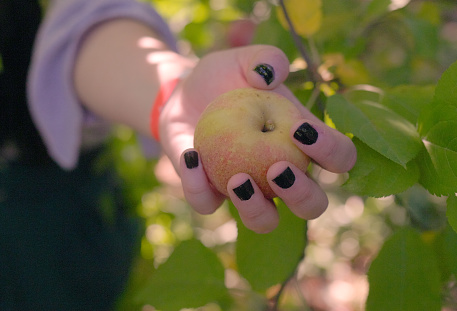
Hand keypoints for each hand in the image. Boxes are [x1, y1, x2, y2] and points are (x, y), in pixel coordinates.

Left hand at [159, 45, 356, 233]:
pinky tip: (191, 157)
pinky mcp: (208, 193)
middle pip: (312, 206)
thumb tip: (269, 75)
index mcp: (302, 144)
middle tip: (276, 168)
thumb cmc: (225, 78)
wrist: (184, 93)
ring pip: (264, 223)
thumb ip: (264, 59)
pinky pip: (207, 205)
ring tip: (238, 179)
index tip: (301, 130)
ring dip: (256, 209)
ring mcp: (247, 190)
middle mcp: (280, 174)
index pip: (339, 159)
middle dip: (301, 195)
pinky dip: (199, 187)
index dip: (331, 151)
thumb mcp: (244, 61)